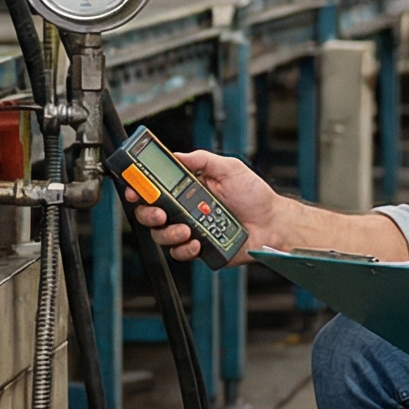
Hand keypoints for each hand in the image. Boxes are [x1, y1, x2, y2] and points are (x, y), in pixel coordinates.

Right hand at [121, 148, 279, 265]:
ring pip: (161, 236)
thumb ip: (202, 160)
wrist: (273, 223)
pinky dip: (184, 249)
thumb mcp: (229, 168)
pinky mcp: (198, 249)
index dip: (140, 189)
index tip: (135, 189)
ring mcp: (190, 231)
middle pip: (150, 214)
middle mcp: (185, 210)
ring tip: (187, 229)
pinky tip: (197, 242)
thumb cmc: (254, 195)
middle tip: (160, 213)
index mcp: (187, 189)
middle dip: (149, 214)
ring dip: (169, 233)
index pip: (156, 188)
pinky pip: (180, 253)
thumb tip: (176, 155)